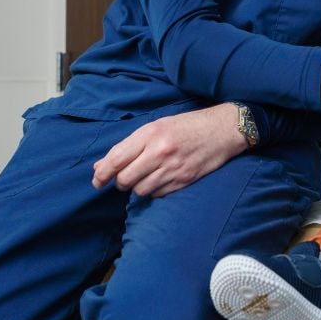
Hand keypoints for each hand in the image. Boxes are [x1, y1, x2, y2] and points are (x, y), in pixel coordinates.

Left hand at [91, 103, 245, 197]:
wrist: (224, 130)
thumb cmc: (188, 125)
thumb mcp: (157, 127)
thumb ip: (130, 146)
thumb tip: (101, 166)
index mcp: (150, 134)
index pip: (116, 159)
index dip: (102, 173)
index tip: (96, 180)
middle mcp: (160, 152)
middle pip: (125, 179)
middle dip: (119, 182)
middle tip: (123, 179)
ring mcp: (173, 168)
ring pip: (140, 190)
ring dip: (137, 187)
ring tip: (144, 178)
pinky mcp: (184, 180)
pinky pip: (158, 194)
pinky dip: (153, 191)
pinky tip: (159, 180)